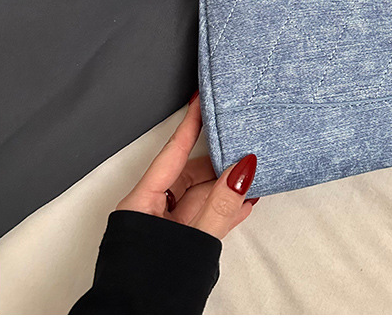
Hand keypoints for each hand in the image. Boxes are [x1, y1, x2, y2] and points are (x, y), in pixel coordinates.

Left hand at [116, 93, 258, 239]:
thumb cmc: (147, 291)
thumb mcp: (191, 241)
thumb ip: (219, 207)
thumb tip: (241, 172)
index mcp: (140, 205)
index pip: (172, 152)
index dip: (190, 124)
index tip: (200, 98)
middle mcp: (150, 213)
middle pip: (189, 172)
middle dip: (219, 160)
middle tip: (242, 142)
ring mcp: (165, 229)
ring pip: (199, 195)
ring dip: (226, 187)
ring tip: (251, 173)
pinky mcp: (178, 245)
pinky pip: (203, 217)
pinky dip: (223, 209)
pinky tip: (243, 203)